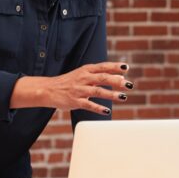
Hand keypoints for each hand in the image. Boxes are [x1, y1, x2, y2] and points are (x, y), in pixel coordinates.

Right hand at [11, 61, 131, 114]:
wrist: (49, 90)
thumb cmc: (70, 82)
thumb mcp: (84, 75)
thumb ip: (101, 76)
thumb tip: (121, 78)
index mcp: (86, 70)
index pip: (103, 66)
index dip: (115, 67)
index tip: (126, 68)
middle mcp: (83, 78)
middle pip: (102, 78)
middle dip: (117, 81)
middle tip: (129, 85)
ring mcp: (79, 90)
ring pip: (98, 91)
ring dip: (111, 94)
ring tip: (123, 97)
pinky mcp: (75, 101)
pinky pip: (88, 105)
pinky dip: (98, 108)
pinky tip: (107, 111)